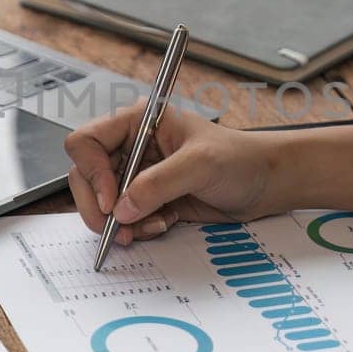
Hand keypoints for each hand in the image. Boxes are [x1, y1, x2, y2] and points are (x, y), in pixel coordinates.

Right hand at [64, 103, 283, 246]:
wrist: (265, 184)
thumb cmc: (240, 159)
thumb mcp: (200, 165)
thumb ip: (158, 184)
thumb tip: (122, 208)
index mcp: (138, 122)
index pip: (87, 142)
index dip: (91, 172)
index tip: (111, 200)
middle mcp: (132, 146)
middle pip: (87, 176)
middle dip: (99, 205)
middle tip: (114, 229)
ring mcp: (140, 173)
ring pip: (104, 202)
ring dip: (120, 222)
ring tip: (148, 228)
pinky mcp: (150, 198)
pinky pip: (126, 218)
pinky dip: (137, 227)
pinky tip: (162, 224)